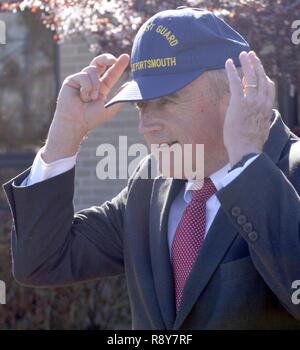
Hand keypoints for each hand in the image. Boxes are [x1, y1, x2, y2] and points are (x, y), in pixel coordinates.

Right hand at [55, 53, 129, 134]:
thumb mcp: (110, 109)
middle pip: (100, 62)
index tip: (126, 57)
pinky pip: (83, 75)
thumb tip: (130, 85)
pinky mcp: (72, 79)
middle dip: (107, 58)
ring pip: (92, 70)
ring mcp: (81, 79)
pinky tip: (82, 97)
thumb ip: (120, 97)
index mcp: (102, 87)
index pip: (111, 74)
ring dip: (94, 85)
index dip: (118, 66)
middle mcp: (92, 81)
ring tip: (90, 98)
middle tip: (114, 59)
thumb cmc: (92, 118)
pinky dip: (86, 86)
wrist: (76, 122)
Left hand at [224, 51, 275, 165]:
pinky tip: (228, 63)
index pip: (268, 86)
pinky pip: (235, 82)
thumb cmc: (251, 144)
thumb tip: (257, 116)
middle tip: (250, 55)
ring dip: (246, 63)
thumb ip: (260, 118)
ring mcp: (251, 101)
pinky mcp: (239, 103)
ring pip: (250, 76)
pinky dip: (231, 71)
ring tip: (241, 54)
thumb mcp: (260, 128)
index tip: (256, 71)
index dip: (262, 76)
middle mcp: (262, 101)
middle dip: (255, 64)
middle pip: (261, 77)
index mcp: (267, 107)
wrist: (246, 151)